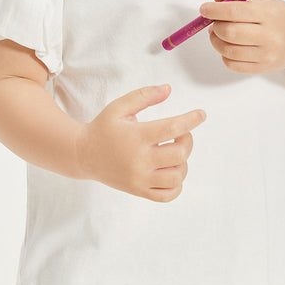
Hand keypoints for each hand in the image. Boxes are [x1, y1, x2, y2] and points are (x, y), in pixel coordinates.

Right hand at [75, 85, 206, 201]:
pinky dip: (177, 184)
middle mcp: (139, 160)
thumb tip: (169, 89)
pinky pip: (167, 195)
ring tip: (174, 152)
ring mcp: (139, 178)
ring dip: (183, 162)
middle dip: (188, 140)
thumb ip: (144, 96)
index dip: (191, 120)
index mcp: (136, 136)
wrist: (83, 155)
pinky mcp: (138, 190)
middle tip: (181, 133)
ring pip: (177, 176)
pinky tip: (171, 170)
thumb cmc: (103, 128)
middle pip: (180, 154)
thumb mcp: (119, 107)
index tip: (201, 114)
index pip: (172, 128)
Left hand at [200, 0, 284, 73]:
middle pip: (230, 32)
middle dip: (215, 26)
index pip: (234, 11)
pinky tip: (229, 46)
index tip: (204, 9)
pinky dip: (224, 55)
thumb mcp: (262, 1)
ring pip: (228, 51)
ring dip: (216, 41)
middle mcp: (270, 35)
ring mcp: (267, 54)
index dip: (214, 10)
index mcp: (269, 13)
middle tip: (213, 22)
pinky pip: (233, 65)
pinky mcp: (263, 68)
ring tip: (219, 33)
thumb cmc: (280, 17)